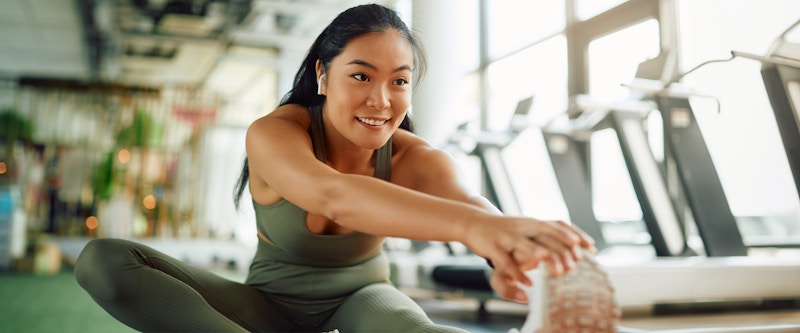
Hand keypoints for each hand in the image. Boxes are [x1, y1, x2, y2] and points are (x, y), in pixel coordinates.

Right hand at [464, 216, 594, 302]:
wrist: (473, 222)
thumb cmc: (504, 230)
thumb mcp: (526, 229)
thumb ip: (545, 236)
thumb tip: (574, 243)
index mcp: (531, 222)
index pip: (556, 224)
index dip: (574, 233)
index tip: (590, 245)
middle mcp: (521, 226)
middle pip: (543, 230)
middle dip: (560, 242)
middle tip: (575, 257)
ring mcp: (506, 236)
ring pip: (521, 242)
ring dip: (534, 252)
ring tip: (546, 260)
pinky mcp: (493, 247)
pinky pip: (505, 260)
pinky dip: (516, 272)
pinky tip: (527, 282)